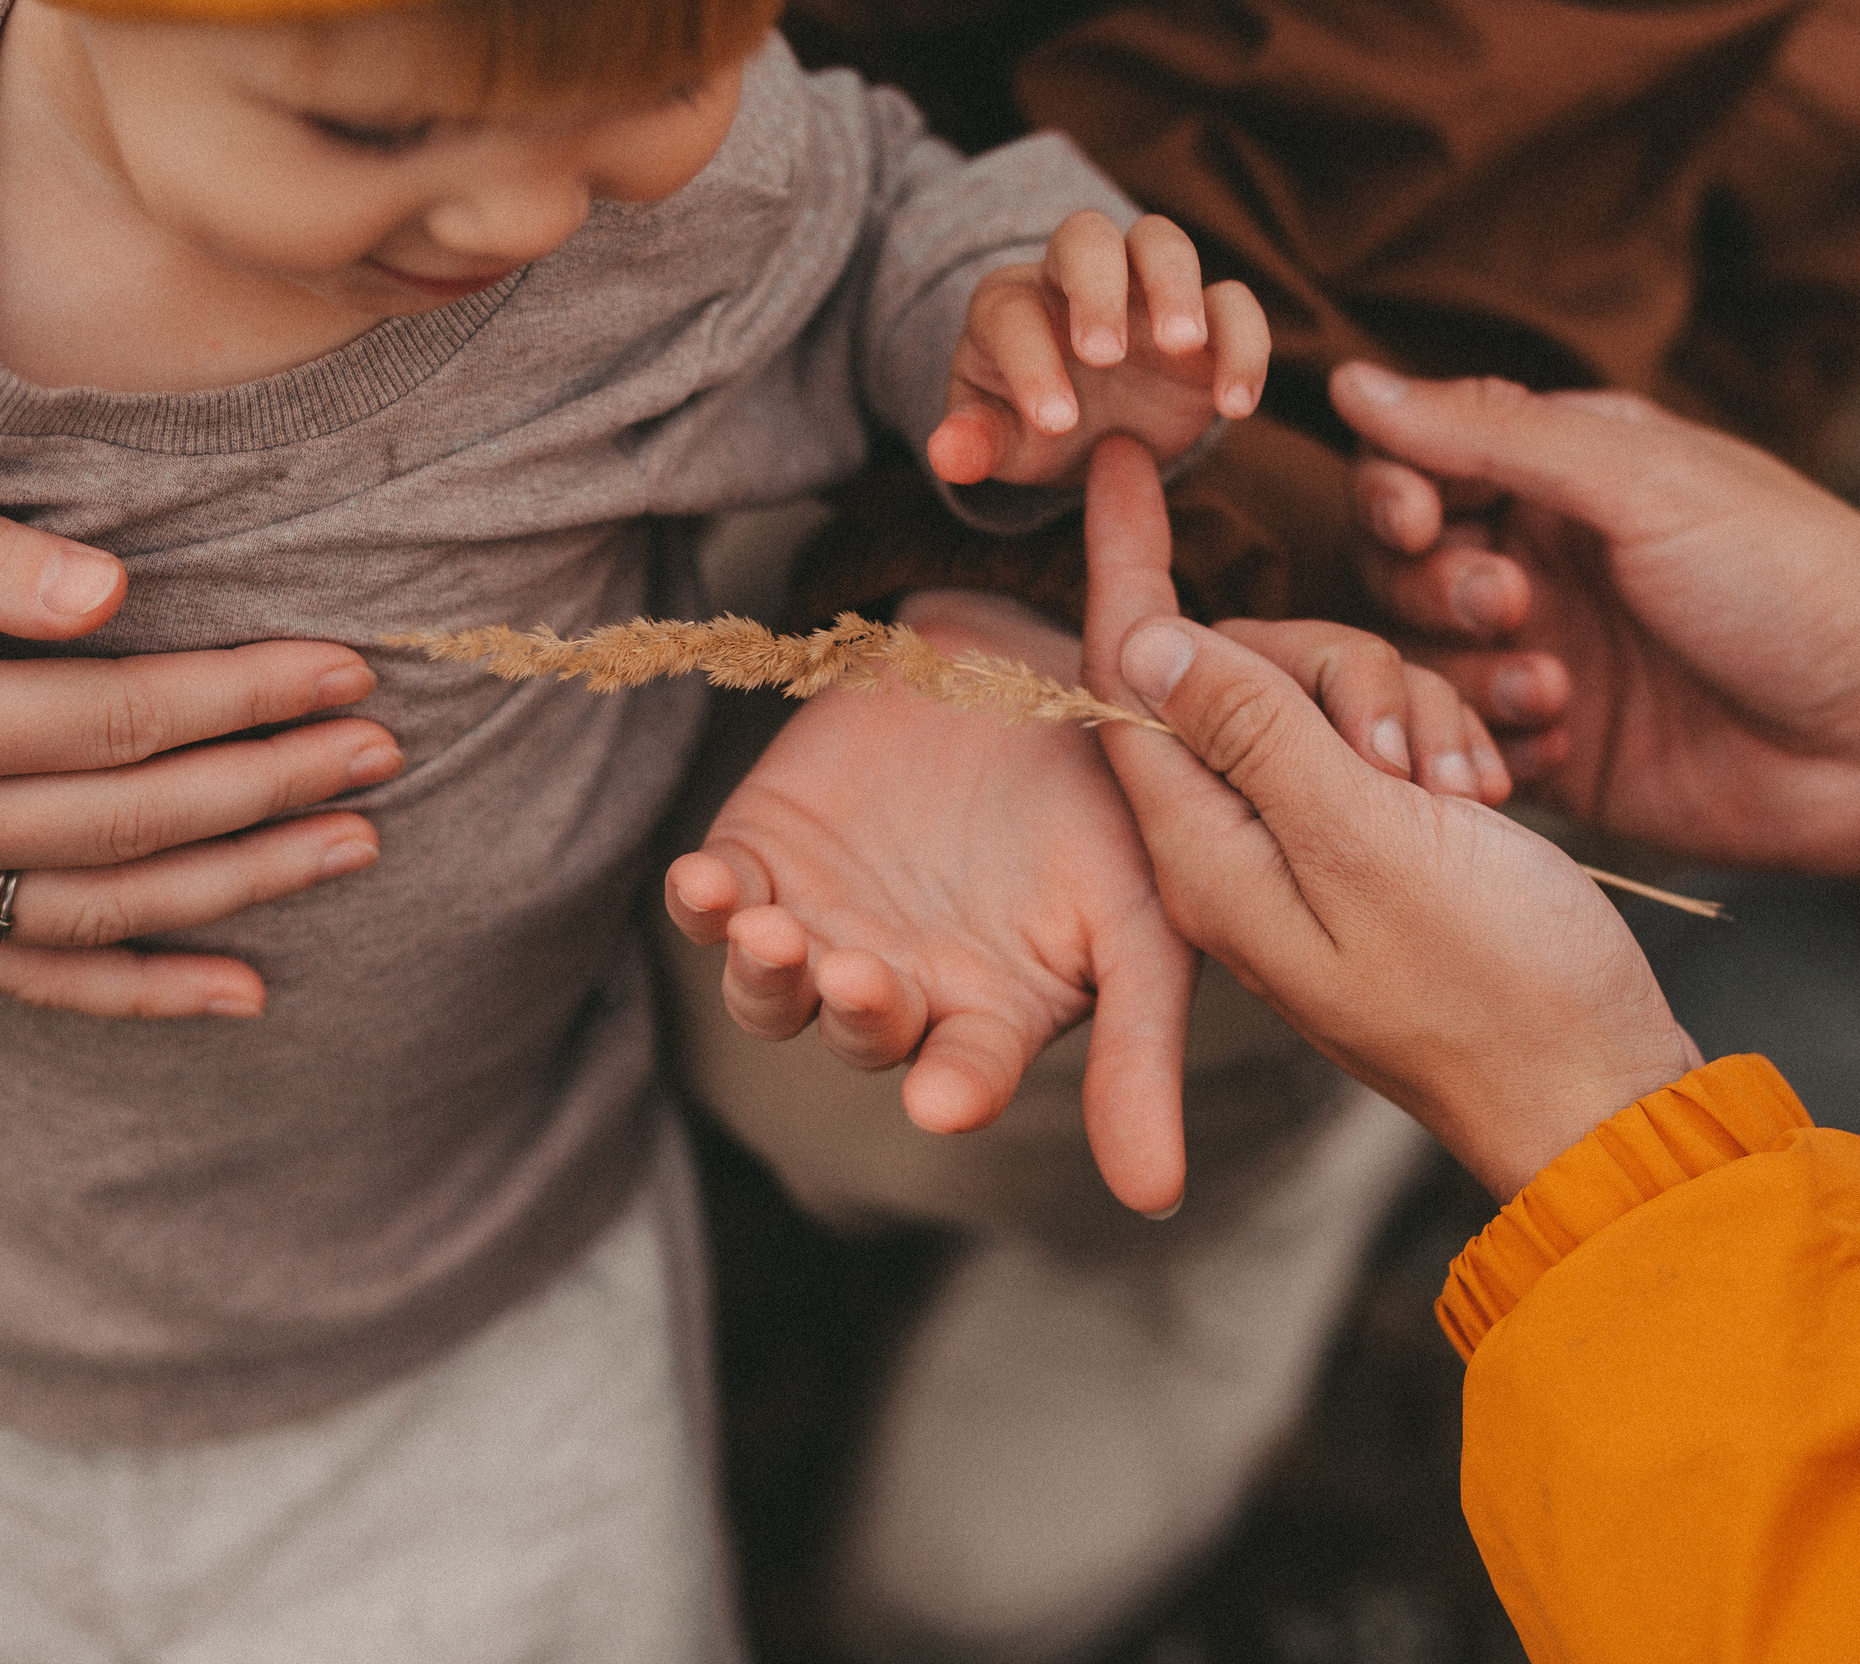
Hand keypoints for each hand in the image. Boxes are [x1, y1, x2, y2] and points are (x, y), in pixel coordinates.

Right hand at [0, 494, 402, 1015]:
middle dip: (274, 780)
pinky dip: (147, 992)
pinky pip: (41, 980)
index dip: (245, 695)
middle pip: (136, 813)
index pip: (120, 716)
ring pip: (112, 903)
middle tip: (384, 750)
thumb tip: (109, 591)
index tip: (348, 670)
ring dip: (246, 881)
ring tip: (358, 843)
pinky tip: (249, 992)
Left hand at [664, 589, 1195, 1213]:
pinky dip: (702, 902)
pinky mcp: (762, 854)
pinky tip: (703, 886)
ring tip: (773, 936)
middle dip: (857, 1015)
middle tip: (862, 979)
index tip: (943, 1102)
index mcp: (987, 1017)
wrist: (1026, 664)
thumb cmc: (1103, 802)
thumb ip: (1140, 1051)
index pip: (966, 1076)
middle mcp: (897, 987)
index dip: (953, 1091)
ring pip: (769, 993)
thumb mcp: (1147, 919)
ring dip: (763, 976)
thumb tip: (1157, 1196)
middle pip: (859, 1035)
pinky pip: (714, 903)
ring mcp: (821, 925)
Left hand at [927, 211, 1269, 488]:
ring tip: (1184, 348)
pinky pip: (1233, 303)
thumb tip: (947, 454)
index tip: (1057, 423)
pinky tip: (1235, 405)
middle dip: (1097, 287)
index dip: (1033, 363)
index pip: (1014, 314)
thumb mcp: (999, 440)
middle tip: (1106, 355)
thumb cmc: (1030, 425)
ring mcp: (1146, 290)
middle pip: (1086, 237)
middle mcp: (1077, 279)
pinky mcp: (1206, 319)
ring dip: (1175, 286)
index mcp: (1013, 305)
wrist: (1090, 431)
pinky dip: (1243, 342)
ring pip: (1163, 243)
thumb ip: (975, 442)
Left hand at [1081, 439, 1699, 1200]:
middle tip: (1407, 745)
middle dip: (1331, 665)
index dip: (1124, 563)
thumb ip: (1251, 732)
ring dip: (1399, 709)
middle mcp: (1233, 849)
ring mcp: (1301, 852)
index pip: (1125, 679)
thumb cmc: (1496, 982)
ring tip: (1464, 786)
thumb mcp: (1367, 838)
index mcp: (1205, 850)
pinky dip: (1430, 745)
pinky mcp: (1369, 852)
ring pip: (1316, 699)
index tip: (1121, 458)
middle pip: (1232, 672)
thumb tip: (1142, 638)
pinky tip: (1483, 792)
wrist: (1594, 1087)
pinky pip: (1374, 747)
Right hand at [1330, 364, 1859, 875]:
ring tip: (1557, 690)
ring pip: (1418, 661)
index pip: (1415, 463)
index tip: (1420, 522)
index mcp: (1563, 473)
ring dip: (1466, 673)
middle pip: (1395, 566)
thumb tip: (1349, 382)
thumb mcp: (1645, 484)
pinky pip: (1465, 745)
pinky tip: (1570, 743)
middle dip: (1432, 588)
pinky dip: (1494, 744)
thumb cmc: (1794, 583)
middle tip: (1515, 607)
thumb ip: (1494, 435)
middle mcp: (1541, 559)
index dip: (1393, 491)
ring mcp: (1545, 658)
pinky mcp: (1556, 754)